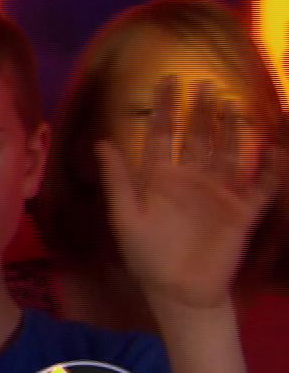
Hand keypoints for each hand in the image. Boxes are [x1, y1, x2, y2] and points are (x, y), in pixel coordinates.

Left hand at [98, 76, 282, 312]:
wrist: (178, 292)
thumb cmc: (146, 256)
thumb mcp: (125, 218)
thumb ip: (118, 181)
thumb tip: (102, 143)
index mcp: (160, 177)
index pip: (161, 134)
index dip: (165, 108)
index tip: (169, 80)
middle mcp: (191, 178)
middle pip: (197, 137)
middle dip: (201, 112)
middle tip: (207, 86)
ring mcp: (219, 192)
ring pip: (228, 152)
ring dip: (231, 131)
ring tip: (233, 106)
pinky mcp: (243, 211)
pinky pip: (260, 185)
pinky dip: (269, 168)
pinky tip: (274, 148)